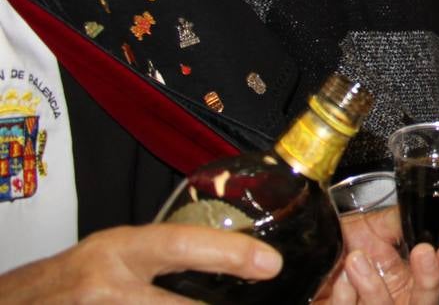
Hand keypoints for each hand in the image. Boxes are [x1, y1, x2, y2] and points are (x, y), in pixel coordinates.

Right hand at [2, 223, 280, 301]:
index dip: (228, 254)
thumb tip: (230, 257)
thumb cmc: (64, 283)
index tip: (270, 264)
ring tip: (216, 302)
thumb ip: (160, 257)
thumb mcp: (109, 256)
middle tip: (262, 302)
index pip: (181, 244)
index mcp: (118, 253)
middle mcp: (107, 291)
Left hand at [320, 206, 438, 304]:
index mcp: (413, 279)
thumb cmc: (350, 249)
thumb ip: (396, 223)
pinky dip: (345, 297)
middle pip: (427, 299)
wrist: (316, 272)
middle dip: (429, 277)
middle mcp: (402, 300)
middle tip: (422, 252)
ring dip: (372, 286)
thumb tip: (414, 208)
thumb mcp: (374, 230)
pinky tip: (339, 280)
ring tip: (356, 260)